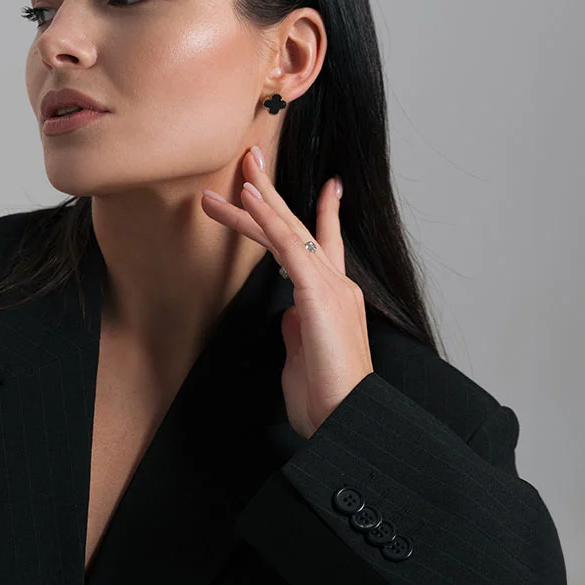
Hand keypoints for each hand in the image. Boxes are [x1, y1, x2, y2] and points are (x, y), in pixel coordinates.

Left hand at [200, 147, 373, 437]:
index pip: (325, 244)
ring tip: (237, 172)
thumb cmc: (327, 399)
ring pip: (287, 230)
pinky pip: (288, 245)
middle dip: (274, 191)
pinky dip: (268, 218)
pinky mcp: (318, 294)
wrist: (347, 423)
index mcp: (333, 298)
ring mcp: (329, 286)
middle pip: (300, 226)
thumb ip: (297, 328)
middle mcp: (335, 284)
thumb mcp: (304, 356)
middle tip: (253, 160)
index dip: (324, 211)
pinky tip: (251, 198)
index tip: (329, 185)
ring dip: (258, 199)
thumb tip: (287, 312)